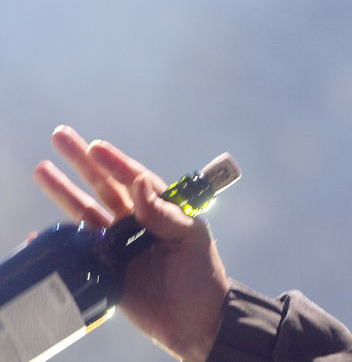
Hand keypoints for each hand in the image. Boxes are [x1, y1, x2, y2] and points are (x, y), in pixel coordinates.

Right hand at [34, 125, 228, 361]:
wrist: (195, 323)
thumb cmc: (202, 276)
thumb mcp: (192, 239)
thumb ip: (165, 213)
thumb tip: (138, 183)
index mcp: (163, 210)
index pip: (136, 180)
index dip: (116, 163)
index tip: (97, 146)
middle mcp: (138, 222)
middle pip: (105, 187)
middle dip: (83, 162)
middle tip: (61, 136)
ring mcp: (119, 245)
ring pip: (86, 212)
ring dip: (64, 191)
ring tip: (42, 168)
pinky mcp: (105, 269)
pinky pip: (78, 251)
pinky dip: (59, 241)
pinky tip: (42, 233)